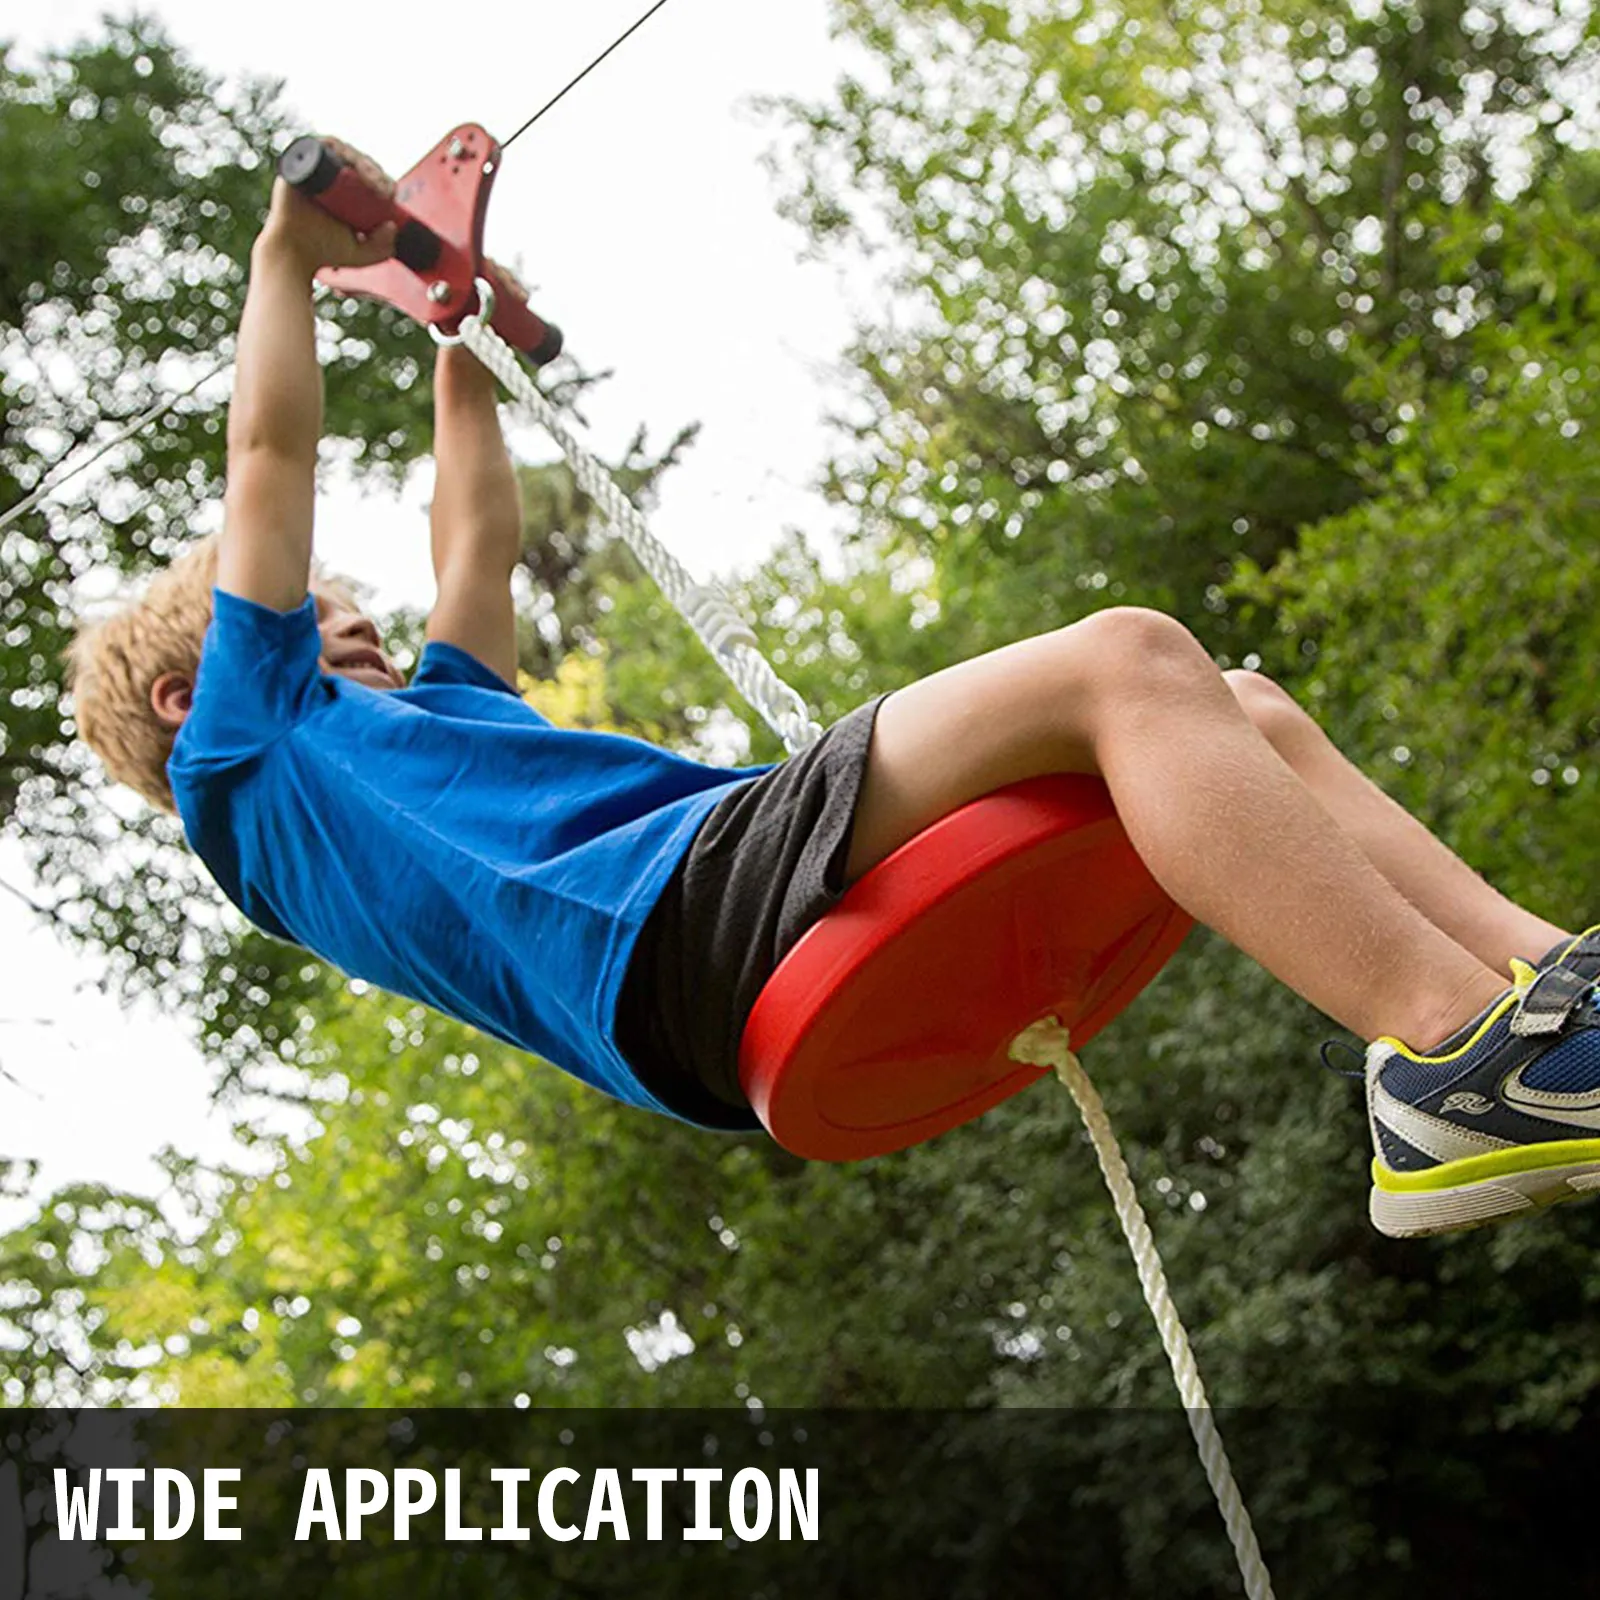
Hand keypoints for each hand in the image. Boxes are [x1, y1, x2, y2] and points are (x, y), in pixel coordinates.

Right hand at [258, 138, 397, 275]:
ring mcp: (314, 169)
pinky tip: (353, 165)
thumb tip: (392, 226)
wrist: (295, 253)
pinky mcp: (298, 163)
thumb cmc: (323, 253)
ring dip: (363, 162)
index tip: (391, 194)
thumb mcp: (362, 254)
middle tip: (385, 191)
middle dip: (376, 172)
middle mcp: (329, 178)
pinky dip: (339, 148)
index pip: (367, 176)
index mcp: (344, 193)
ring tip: (373, 182)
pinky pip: (321, 145)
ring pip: (343, 152)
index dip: (382, 179)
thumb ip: (382, 248)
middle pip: (357, 161)